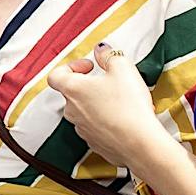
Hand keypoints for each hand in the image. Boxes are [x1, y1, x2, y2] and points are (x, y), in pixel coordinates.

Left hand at [47, 40, 158, 166]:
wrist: (139, 143)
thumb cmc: (129, 107)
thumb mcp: (123, 69)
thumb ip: (108, 55)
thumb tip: (102, 50)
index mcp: (73, 90)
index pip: (56, 76)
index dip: (71, 67)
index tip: (89, 66)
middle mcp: (72, 111)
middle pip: (72, 93)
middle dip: (88, 85)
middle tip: (108, 81)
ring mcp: (82, 130)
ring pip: (84, 111)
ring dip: (98, 103)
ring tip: (120, 100)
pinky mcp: (95, 143)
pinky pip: (96, 127)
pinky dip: (106, 120)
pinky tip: (124, 117)